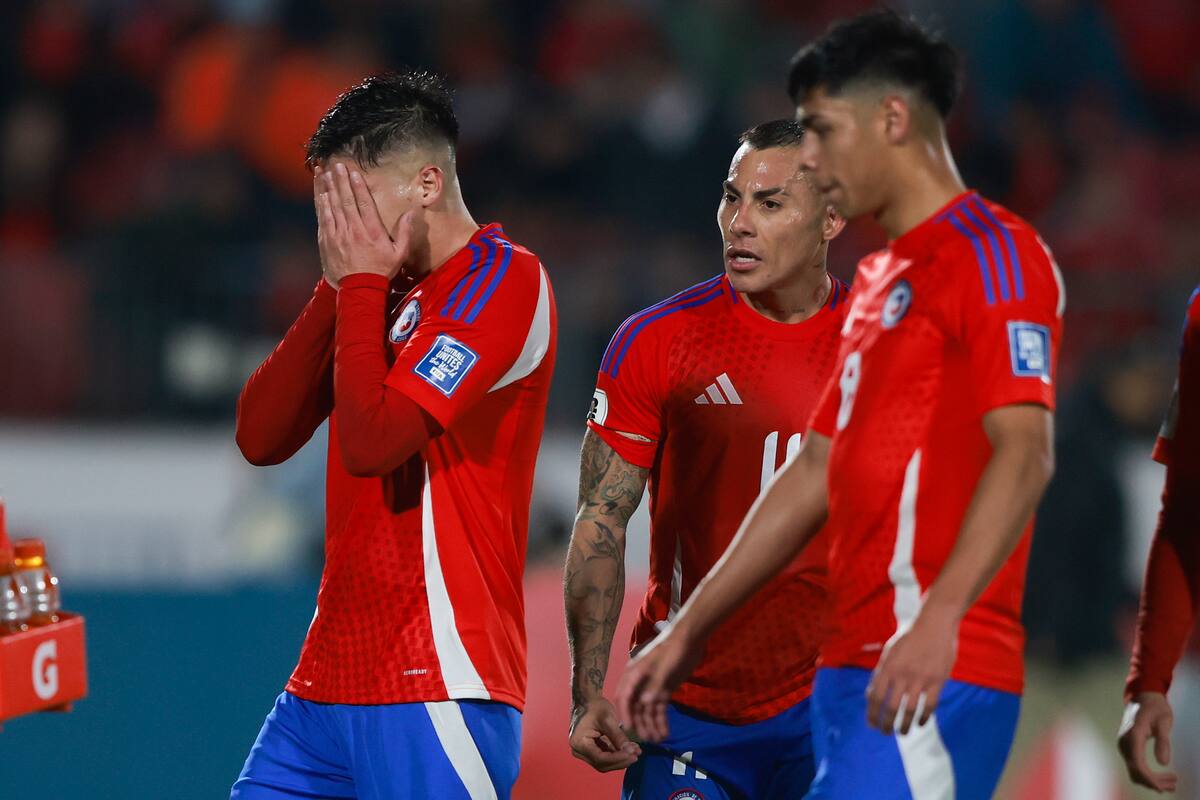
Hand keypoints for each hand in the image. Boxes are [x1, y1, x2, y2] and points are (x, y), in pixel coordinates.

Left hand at [315, 162, 413, 287]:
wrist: (359, 289)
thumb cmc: (381, 271)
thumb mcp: (399, 254)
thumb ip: (405, 232)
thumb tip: (411, 213)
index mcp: (372, 231)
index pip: (363, 202)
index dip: (357, 185)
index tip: (353, 172)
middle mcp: (354, 230)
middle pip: (345, 200)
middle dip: (340, 180)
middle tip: (336, 165)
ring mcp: (338, 235)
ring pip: (332, 206)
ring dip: (327, 187)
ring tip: (324, 172)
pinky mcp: (327, 241)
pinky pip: (323, 218)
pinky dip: (322, 204)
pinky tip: (321, 193)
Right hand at [569, 696, 640, 771]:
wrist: (587, 699)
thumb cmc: (595, 706)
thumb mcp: (608, 719)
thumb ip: (618, 737)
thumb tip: (630, 752)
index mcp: (579, 742)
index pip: (600, 758)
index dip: (618, 759)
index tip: (633, 755)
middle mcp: (579, 750)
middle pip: (602, 764)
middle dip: (621, 760)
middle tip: (636, 755)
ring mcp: (584, 751)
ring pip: (605, 762)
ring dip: (621, 758)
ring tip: (636, 750)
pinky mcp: (591, 749)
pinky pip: (605, 756)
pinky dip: (617, 754)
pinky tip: (630, 748)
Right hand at [615, 626, 703, 741]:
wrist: (690, 640)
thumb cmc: (673, 649)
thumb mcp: (664, 667)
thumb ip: (655, 685)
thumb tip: (645, 703)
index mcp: (634, 673)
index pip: (624, 696)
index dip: (625, 712)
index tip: (629, 728)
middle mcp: (640, 682)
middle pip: (635, 706)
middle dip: (640, 723)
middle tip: (647, 739)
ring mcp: (652, 687)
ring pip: (648, 710)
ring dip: (651, 725)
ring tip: (659, 740)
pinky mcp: (664, 690)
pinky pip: (659, 708)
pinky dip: (661, 720)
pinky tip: (665, 732)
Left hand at [866, 605, 958, 734]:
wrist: (935, 622)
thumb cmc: (910, 636)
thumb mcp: (890, 650)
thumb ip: (882, 672)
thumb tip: (872, 695)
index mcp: (887, 666)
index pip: (875, 696)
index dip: (872, 714)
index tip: (871, 724)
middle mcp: (902, 674)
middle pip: (890, 707)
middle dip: (886, 724)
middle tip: (885, 732)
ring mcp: (920, 678)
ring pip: (909, 710)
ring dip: (904, 725)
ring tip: (902, 733)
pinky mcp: (938, 680)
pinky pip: (930, 706)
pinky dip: (924, 717)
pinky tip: (920, 723)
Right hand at [1117, 692, 1177, 792]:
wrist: (1142, 697)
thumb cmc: (1155, 708)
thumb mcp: (1164, 722)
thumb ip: (1163, 741)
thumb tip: (1163, 763)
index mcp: (1133, 736)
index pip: (1138, 764)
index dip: (1150, 779)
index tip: (1163, 787)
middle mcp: (1124, 743)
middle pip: (1136, 771)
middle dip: (1154, 782)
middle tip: (1174, 784)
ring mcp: (1124, 745)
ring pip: (1134, 771)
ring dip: (1151, 780)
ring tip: (1171, 784)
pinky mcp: (1127, 747)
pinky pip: (1134, 766)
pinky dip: (1146, 775)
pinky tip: (1160, 777)